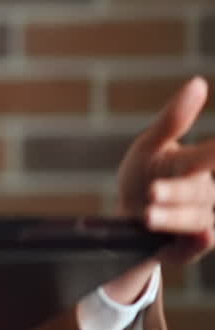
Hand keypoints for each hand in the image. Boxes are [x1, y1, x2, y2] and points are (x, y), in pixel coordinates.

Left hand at [107, 76, 214, 302]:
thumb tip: (199, 83)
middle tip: (153, 190)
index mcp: (197, 165)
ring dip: (173, 217)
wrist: (125, 217)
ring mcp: (198, 221)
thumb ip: (174, 118)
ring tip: (146, 216)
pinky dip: (199, 241)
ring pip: (195, 219)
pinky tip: (200, 236)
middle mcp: (204, 193)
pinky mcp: (189, 246)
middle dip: (177, 191)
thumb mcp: (150, 144)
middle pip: (197, 190)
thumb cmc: (143, 174)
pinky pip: (198, 245)